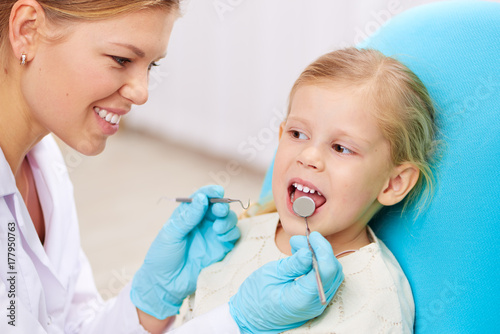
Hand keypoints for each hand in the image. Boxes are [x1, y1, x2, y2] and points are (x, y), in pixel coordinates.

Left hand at [131, 185, 239, 318]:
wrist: (165, 284)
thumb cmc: (162, 256)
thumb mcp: (171, 234)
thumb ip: (188, 217)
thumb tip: (201, 198)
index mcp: (189, 214)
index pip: (202, 198)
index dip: (211, 192)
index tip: (217, 191)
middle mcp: (203, 223)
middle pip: (219, 207)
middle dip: (222, 206)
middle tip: (219, 211)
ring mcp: (213, 235)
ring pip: (229, 220)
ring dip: (227, 219)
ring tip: (218, 228)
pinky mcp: (220, 249)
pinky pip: (233, 236)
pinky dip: (231, 232)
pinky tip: (221, 237)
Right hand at [229, 232, 342, 332]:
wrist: (249, 317)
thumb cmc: (256, 297)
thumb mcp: (271, 275)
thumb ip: (293, 264)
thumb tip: (309, 251)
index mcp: (303, 298)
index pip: (326, 270)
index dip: (322, 249)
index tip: (313, 236)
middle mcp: (315, 303)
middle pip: (332, 272)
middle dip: (320, 251)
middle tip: (301, 240)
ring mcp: (316, 303)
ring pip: (331, 275)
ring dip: (319, 257)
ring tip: (299, 247)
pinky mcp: (314, 300)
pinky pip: (325, 280)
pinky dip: (318, 265)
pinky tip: (303, 257)